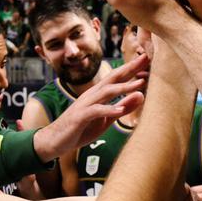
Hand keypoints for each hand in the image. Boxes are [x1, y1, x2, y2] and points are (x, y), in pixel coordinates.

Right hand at [33, 53, 149, 161]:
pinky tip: (120, 111)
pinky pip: (95, 111)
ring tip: (139, 85)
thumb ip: (122, 107)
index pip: (116, 78)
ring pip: (105, 92)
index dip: (131, 69)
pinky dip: (108, 110)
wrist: (55, 141)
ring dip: (123, 88)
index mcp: (98, 95)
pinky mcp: (79, 117)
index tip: (146, 59)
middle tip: (145, 59)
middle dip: (129, 69)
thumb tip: (141, 96)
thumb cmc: (80, 129)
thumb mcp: (106, 120)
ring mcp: (84, 105)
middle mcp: (91, 95)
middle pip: (112, 78)